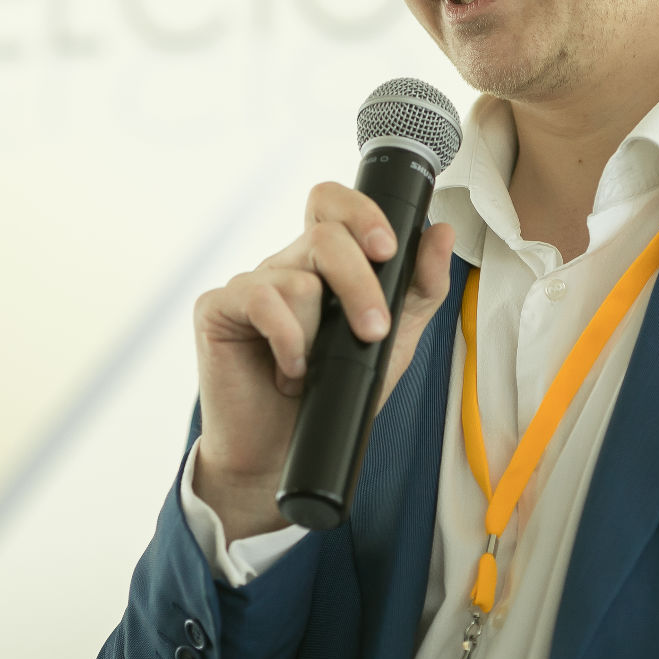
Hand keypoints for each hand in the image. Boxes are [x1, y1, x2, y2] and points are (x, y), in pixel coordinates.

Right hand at [190, 181, 455, 537]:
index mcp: (321, 264)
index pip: (332, 204)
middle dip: (360, 285)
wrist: (281, 454)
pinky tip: (289, 370)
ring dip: (319, 333)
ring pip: (299, 280)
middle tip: (373, 330)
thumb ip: (418, 289)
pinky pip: (261, 301)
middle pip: (325, 237)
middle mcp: (284, 266)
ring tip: (314, 368)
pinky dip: (287, 341)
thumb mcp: (393, 343)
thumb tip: (441, 233)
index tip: (387, 249)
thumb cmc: (333, 394)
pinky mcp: (217, 308)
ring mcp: (248, 285)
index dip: (360, 211)